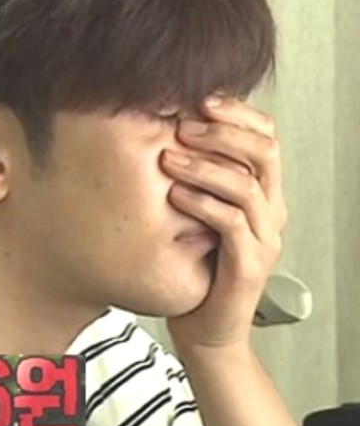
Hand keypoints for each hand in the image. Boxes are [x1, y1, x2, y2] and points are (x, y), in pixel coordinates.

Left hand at [160, 96, 286, 351]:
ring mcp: (264, 239)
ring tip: (168, 157)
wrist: (203, 326)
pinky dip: (203, 204)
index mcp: (261, 190)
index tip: (196, 98)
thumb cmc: (190, 262)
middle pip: (264, 152)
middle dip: (221, 132)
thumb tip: (154, 121)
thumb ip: (185, 169)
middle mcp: (270, 210)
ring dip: (205, 166)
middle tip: (180, 124)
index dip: (236, 113)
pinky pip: (233, 225)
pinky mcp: (249, 266)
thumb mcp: (188, 206)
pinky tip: (174, 195)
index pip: (265, 136)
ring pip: (248, 185)